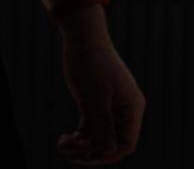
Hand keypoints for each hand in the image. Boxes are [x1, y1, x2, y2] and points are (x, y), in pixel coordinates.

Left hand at [56, 14, 144, 164]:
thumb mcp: (95, 98)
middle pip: (111, 143)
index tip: (86, 156)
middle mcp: (123, 109)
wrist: (81, 38)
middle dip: (90, 151)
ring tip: (62, 144)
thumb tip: (109, 151)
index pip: (127, 143)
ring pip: (97, 138)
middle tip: (69, 152)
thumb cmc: (92, 63)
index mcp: (131, 107)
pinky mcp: (95, 104)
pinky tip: (63, 139)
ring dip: (80, 145)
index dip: (108, 154)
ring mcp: (109, 108)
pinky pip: (89, 129)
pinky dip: (77, 137)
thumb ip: (103, 126)